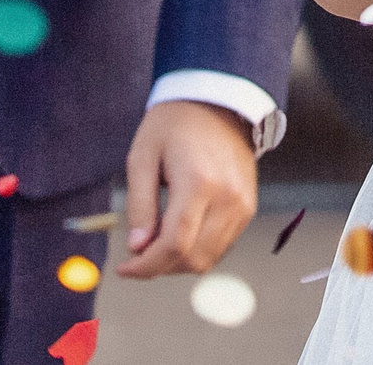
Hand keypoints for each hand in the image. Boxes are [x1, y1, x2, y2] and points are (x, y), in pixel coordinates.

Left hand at [115, 100, 256, 278]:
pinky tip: (179, 235)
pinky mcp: (247, 208)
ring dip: (178, 263)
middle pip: (193, 258)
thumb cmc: (174, 124)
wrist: (218, 102)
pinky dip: (197, 251)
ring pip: (209, 259)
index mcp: (199, 182)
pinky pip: (221, 247)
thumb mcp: (143, 156)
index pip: (174, 244)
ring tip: (156, 243)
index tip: (125, 268)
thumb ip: (140, 204)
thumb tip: (137, 247)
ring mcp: (242, 205)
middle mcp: (228, 198)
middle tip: (137, 256)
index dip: (147, 265)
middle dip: (160, 267)